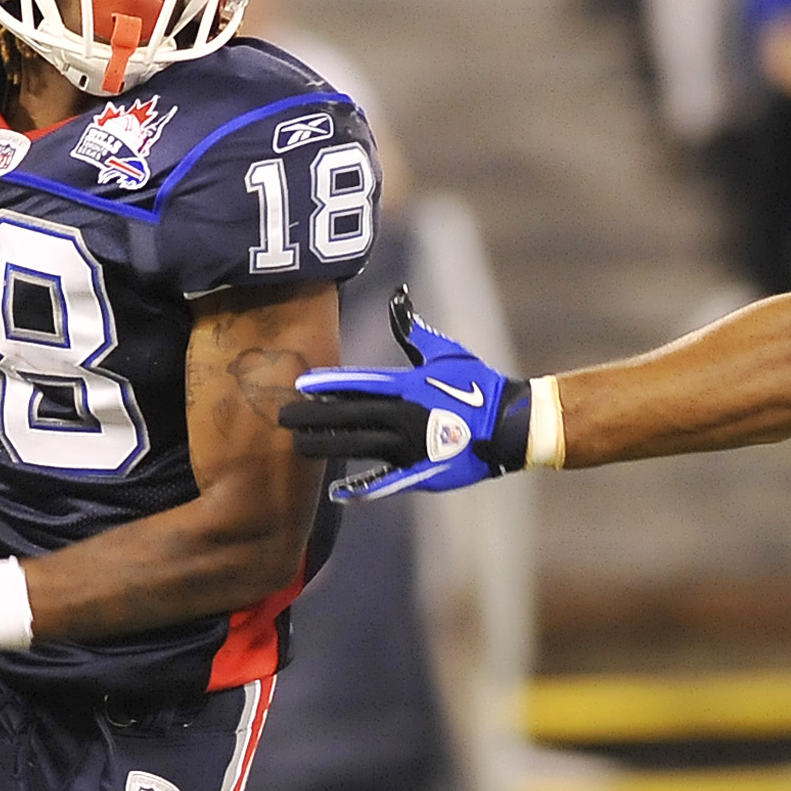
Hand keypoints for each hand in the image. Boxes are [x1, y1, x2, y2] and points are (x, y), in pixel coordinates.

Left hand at [279, 289, 525, 501]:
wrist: (509, 425)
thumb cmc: (478, 384)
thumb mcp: (445, 352)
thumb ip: (414, 330)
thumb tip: (397, 296)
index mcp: (406, 386)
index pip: (357, 383)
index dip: (326, 385)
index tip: (299, 387)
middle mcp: (403, 416)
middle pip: (348, 416)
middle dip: (313, 417)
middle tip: (282, 418)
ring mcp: (410, 446)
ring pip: (358, 446)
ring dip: (326, 446)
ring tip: (298, 446)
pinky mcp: (421, 472)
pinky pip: (385, 482)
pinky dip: (362, 489)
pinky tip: (337, 493)